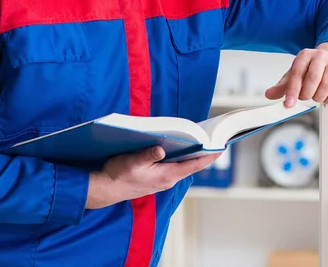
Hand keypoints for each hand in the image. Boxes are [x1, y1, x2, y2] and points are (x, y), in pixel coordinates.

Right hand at [86, 147, 220, 208]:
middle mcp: (168, 179)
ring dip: (192, 155)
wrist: (106, 189)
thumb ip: (147, 155)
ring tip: (201, 141)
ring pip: (183, 166)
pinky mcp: (157, 178)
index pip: (193, 165)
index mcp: (166, 175)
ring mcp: (163, 179)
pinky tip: (180, 148)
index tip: (220, 148)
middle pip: (191, 165)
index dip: (208, 157)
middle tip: (214, 139)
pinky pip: (175, 167)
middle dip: (203, 153)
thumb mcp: (132, 162)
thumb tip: (160, 149)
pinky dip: (181, 157)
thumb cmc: (118, 175)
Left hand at [264, 44, 327, 107]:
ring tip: (314, 95)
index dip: (292, 91)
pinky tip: (325, 97)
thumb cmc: (310, 69)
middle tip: (304, 96)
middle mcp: (320, 57)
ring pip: (325, 87)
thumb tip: (269, 94)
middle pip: (313, 80)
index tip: (288, 104)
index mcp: (305, 55)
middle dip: (306, 94)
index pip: (296, 74)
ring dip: (317, 97)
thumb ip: (282, 86)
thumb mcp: (294, 75)